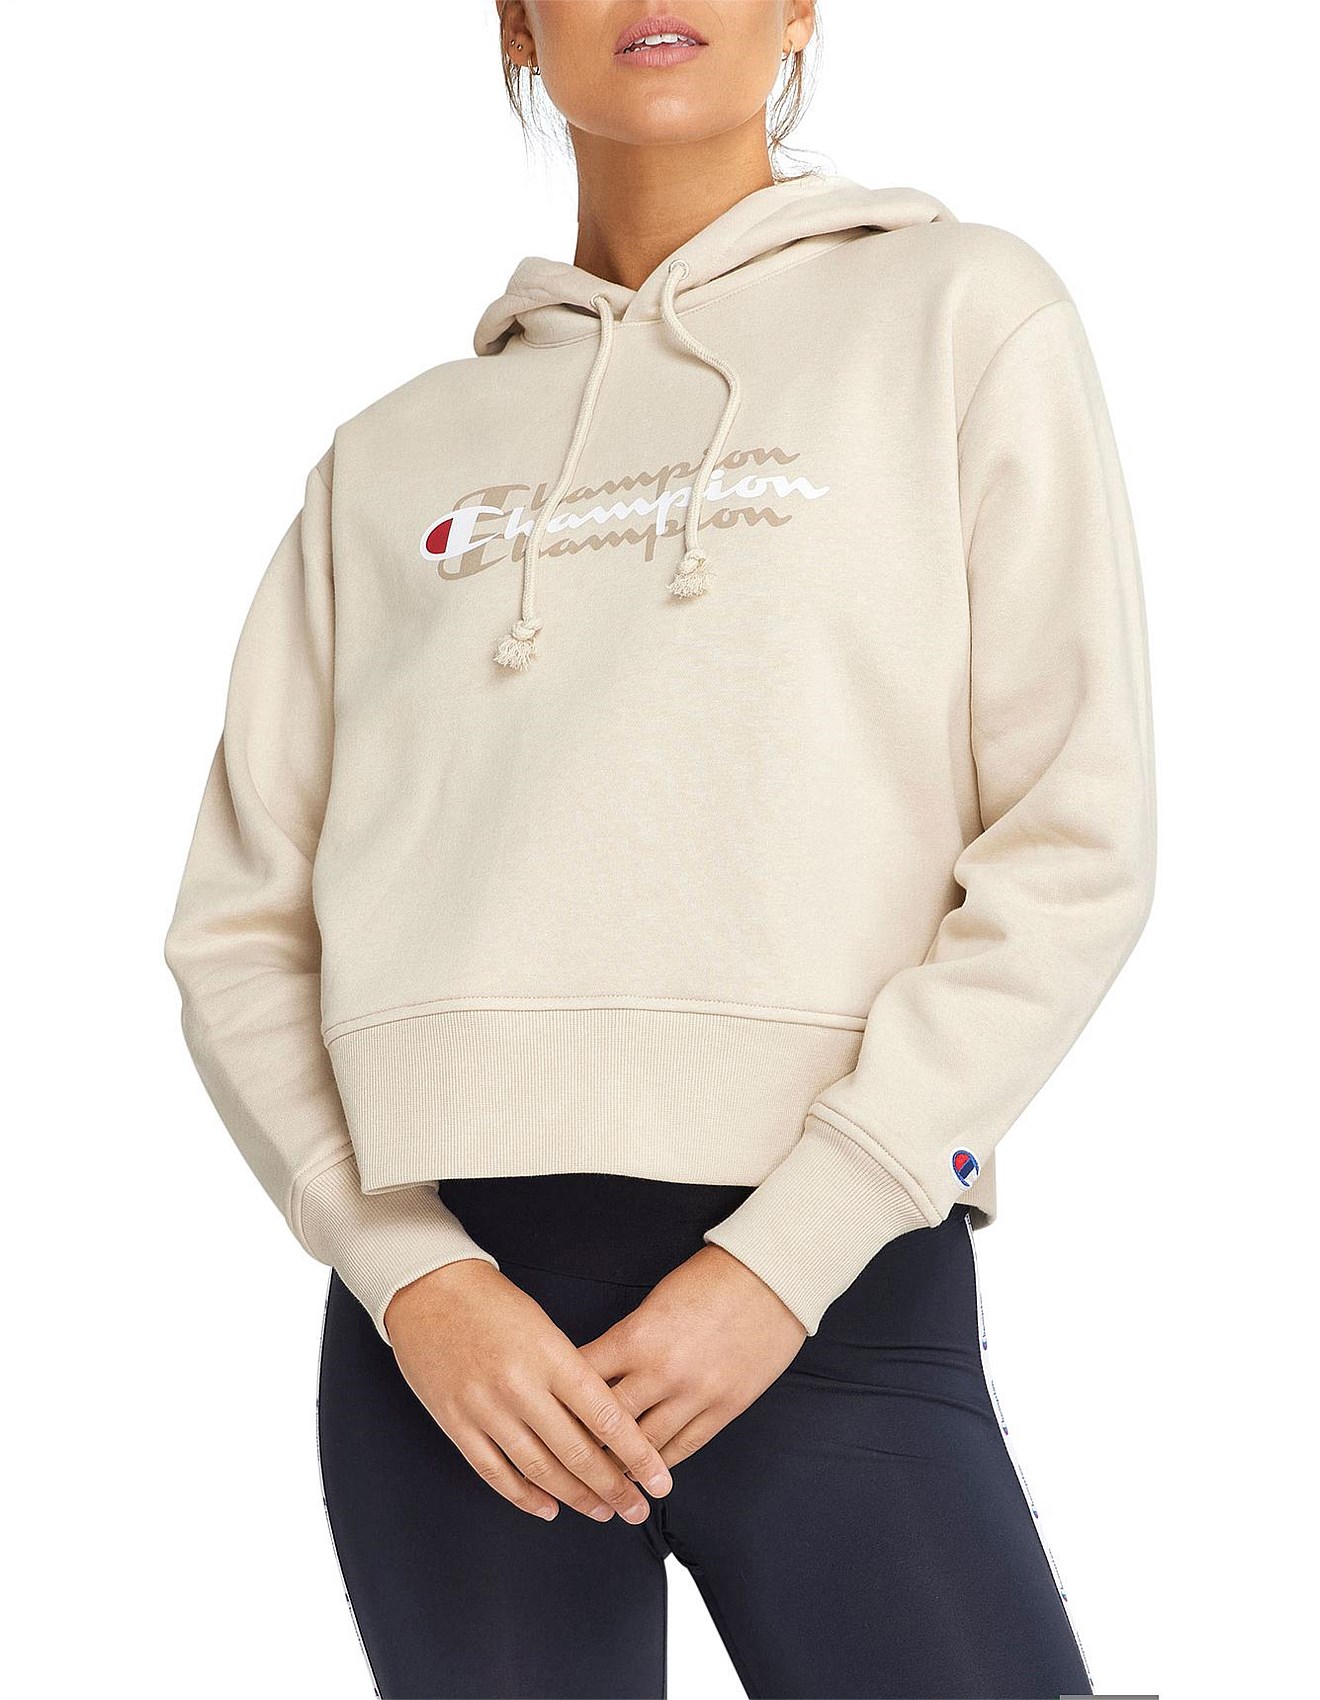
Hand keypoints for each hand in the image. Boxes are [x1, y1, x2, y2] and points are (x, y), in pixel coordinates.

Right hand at [384, 1260, 673, 1522]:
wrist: (427, 1288)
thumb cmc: (491, 1300)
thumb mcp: (543, 1325)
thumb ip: (571, 1372)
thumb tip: (603, 1423)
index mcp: (550, 1356)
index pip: (606, 1416)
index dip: (637, 1454)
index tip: (660, 1478)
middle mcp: (520, 1386)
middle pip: (578, 1452)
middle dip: (614, 1487)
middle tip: (637, 1508)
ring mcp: (485, 1409)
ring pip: (540, 1470)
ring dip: (576, 1498)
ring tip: (602, 1511)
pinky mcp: (456, 1423)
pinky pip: (495, 1473)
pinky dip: (525, 1496)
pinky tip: (549, 1508)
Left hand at [578, 1245, 807, 1467]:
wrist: (772, 1278)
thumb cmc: (711, 1279)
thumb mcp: (655, 1302)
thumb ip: (627, 1340)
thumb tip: (599, 1372)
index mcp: (637, 1338)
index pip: (583, 1380)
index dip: (559, 1400)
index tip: (545, 1415)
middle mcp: (662, 1373)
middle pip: (608, 1423)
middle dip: (583, 1443)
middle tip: (564, 1459)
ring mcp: (696, 1395)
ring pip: (645, 1446)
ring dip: (619, 1465)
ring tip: (599, 1479)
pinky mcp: (725, 1408)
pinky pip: (684, 1447)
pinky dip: (660, 1463)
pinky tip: (644, 1473)